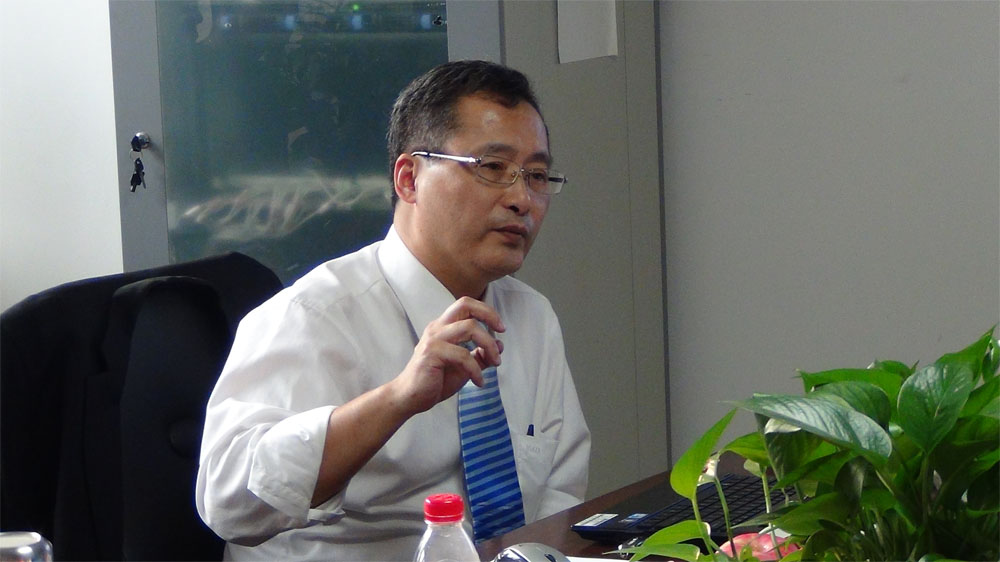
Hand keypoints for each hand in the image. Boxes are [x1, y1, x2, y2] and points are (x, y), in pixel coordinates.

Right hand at [391, 296, 505, 414]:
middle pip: (465, 305)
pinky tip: (479, 382)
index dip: (486, 311)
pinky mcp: (431, 353)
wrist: (411, 398)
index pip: (465, 305)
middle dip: (489, 314)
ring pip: (469, 327)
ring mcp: (434, 339)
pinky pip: (463, 355)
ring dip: (488, 345)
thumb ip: (480, 355)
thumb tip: (499, 345)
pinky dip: (476, 369)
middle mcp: (437, 328)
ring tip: (495, 363)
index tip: (500, 328)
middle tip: (501, 330)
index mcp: (443, 327)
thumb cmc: (435, 380)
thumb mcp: (464, 366)